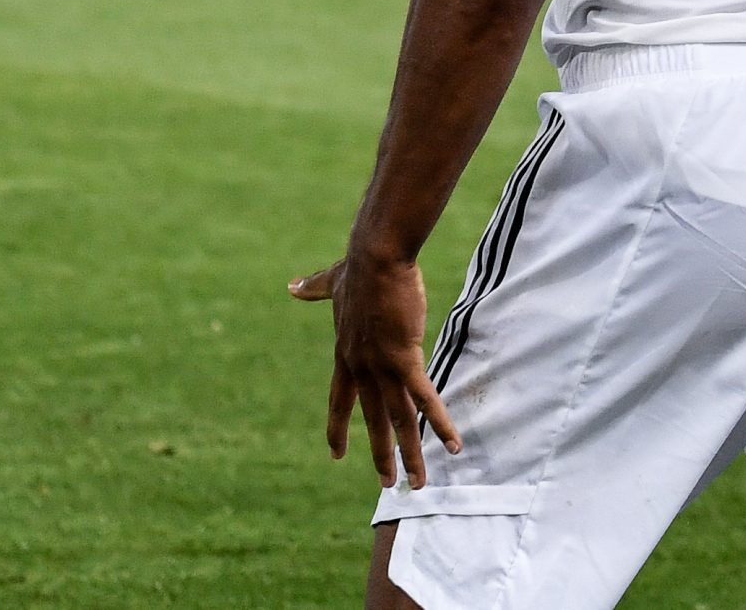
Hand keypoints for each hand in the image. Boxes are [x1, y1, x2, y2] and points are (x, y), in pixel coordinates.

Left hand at [291, 253, 459, 487]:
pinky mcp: (406, 360)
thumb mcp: (334, 283)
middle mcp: (362, 370)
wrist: (374, 260)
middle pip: (374, 422)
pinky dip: (440, 424)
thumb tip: (293, 286)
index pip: (340, 402)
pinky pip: (425, 400)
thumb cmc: (359, 268)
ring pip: (400, 421)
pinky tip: (452, 445)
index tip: (336, 455)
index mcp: (345, 356)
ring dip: (410, 454)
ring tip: (418, 482)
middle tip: (388, 484)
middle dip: (382, 455)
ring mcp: (382, 368)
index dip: (339, 429)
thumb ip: (315, 288)